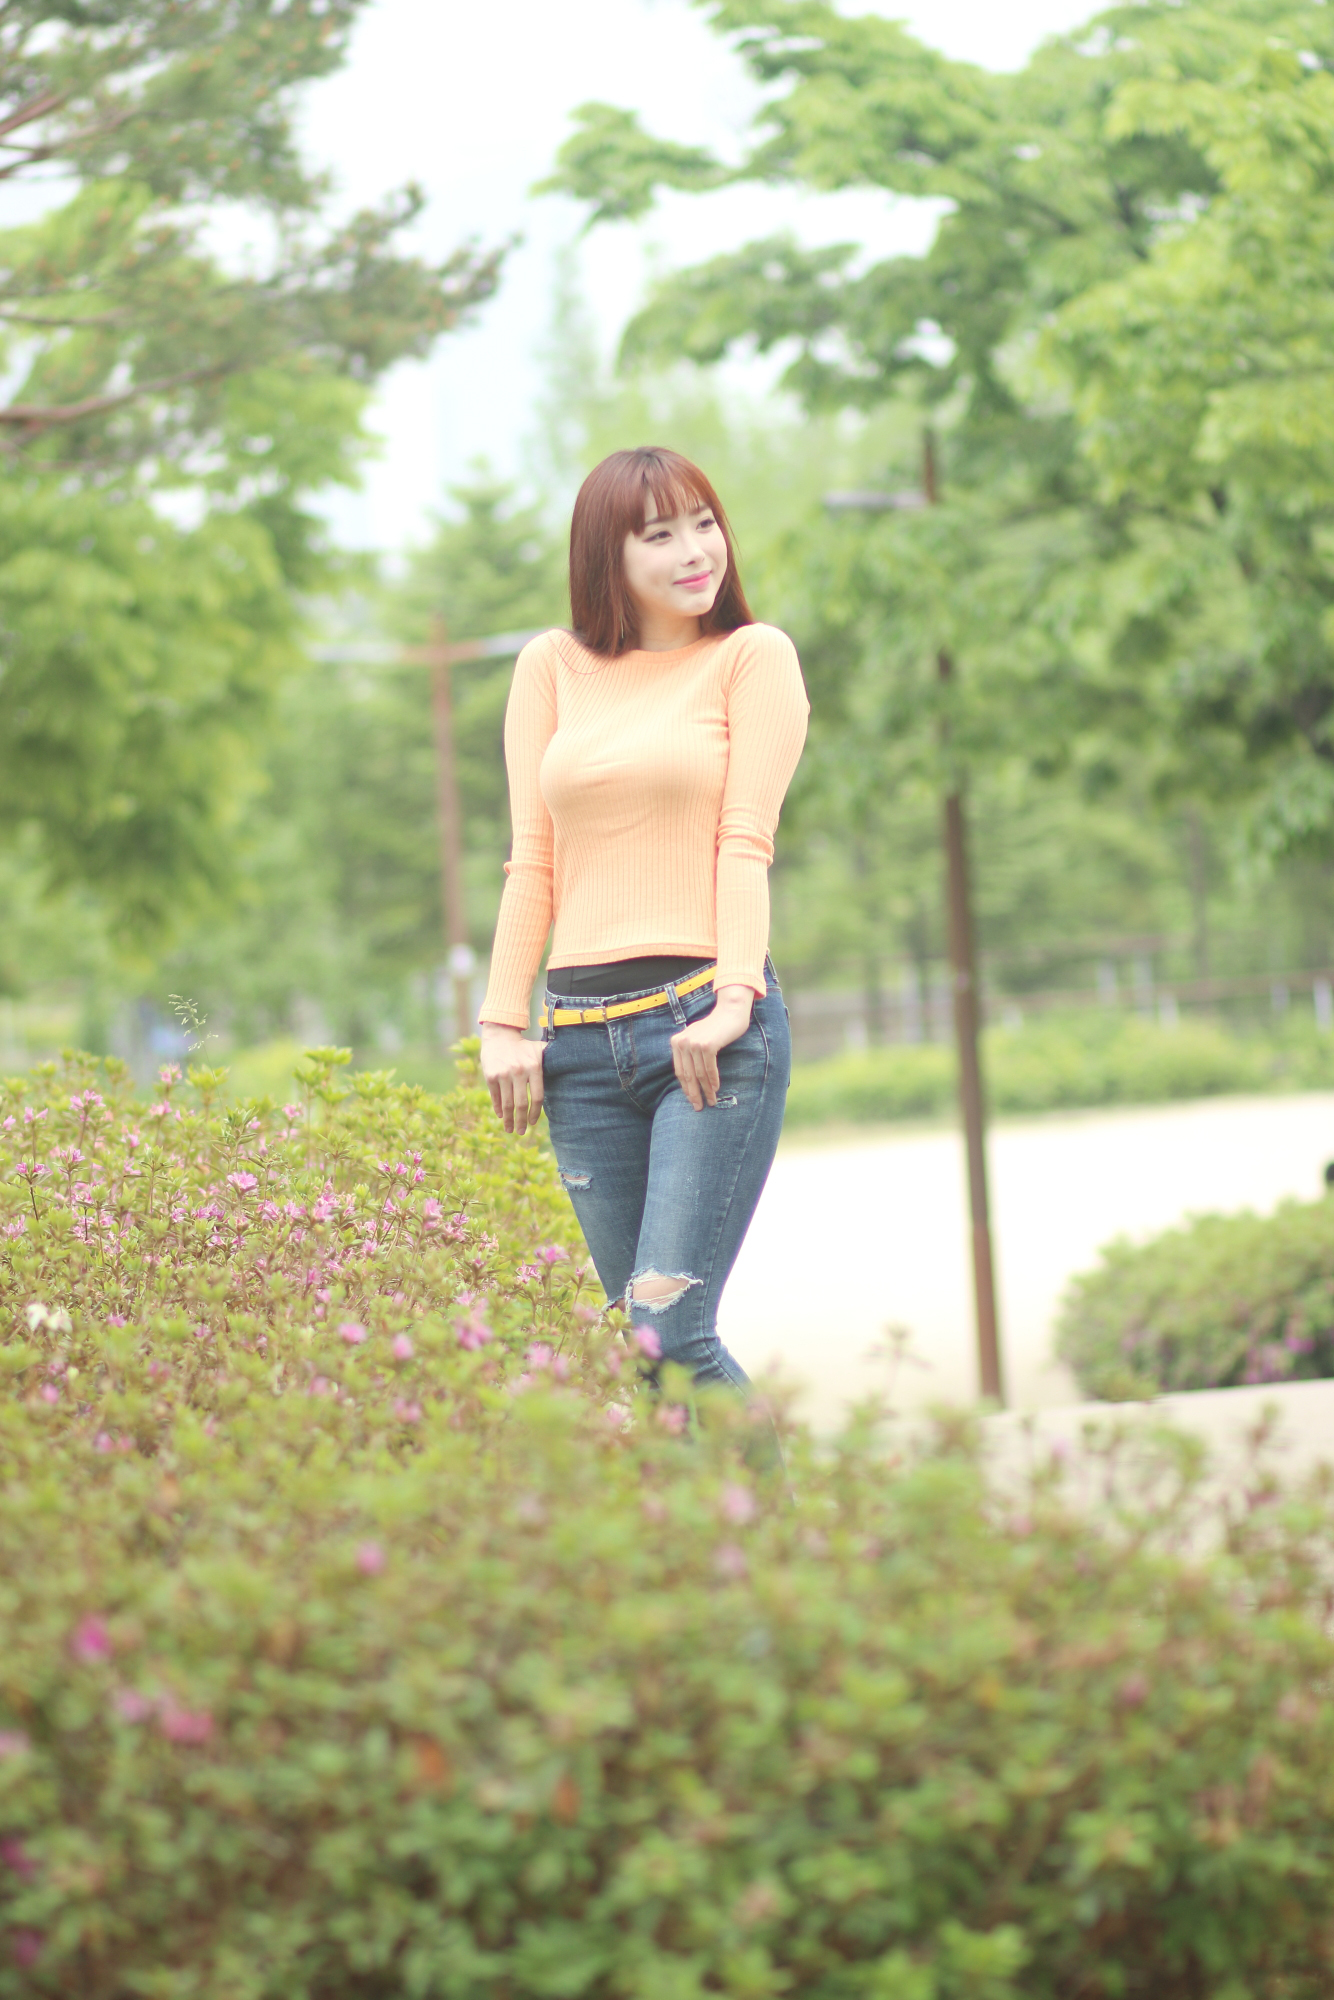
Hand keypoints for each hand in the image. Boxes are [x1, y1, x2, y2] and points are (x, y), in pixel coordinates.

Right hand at [479, 1024, 545, 1134]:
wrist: (500, 1035)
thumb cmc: (524, 1047)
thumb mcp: (541, 1050)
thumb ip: (553, 1061)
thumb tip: (574, 1068)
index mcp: (534, 1067)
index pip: (537, 1097)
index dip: (536, 1113)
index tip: (534, 1122)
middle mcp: (518, 1071)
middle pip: (520, 1104)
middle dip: (521, 1121)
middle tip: (522, 1132)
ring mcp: (503, 1074)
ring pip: (506, 1103)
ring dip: (508, 1120)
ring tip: (510, 1130)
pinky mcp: (490, 1075)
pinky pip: (495, 1097)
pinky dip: (498, 1108)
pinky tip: (501, 1116)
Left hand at [670, 985, 754, 1109]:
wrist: (730, 1012)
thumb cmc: (715, 1028)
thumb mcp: (696, 1038)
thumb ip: (689, 1054)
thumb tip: (688, 1080)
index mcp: (676, 1042)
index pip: (680, 1071)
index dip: (686, 1088)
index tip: (691, 1100)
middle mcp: (682, 1042)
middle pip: (687, 1075)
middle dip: (694, 1093)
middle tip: (699, 1107)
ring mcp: (694, 1043)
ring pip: (699, 1074)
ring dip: (706, 1090)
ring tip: (711, 1101)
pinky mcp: (707, 1045)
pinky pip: (709, 1069)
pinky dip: (713, 1080)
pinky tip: (716, 1089)